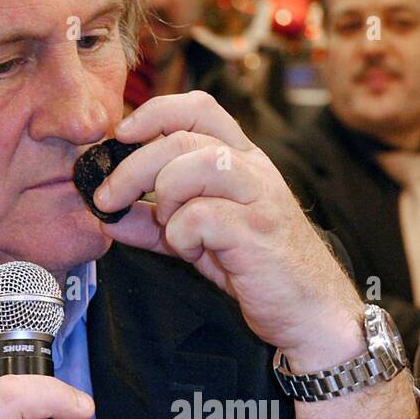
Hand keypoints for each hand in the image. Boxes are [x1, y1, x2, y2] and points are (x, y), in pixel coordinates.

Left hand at [93, 92, 365, 368]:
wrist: (310, 311)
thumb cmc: (260, 271)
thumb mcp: (202, 240)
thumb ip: (159, 225)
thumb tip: (111, 219)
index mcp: (243, 160)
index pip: (198, 107)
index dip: (154, 113)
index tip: (121, 137)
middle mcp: (253, 169)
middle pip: (183, 137)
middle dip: (132, 167)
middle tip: (109, 198)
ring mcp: (258, 197)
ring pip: (194, 164)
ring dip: (163, 197)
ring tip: (168, 228)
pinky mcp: (256, 231)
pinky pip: (200, 216)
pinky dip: (181, 235)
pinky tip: (192, 254)